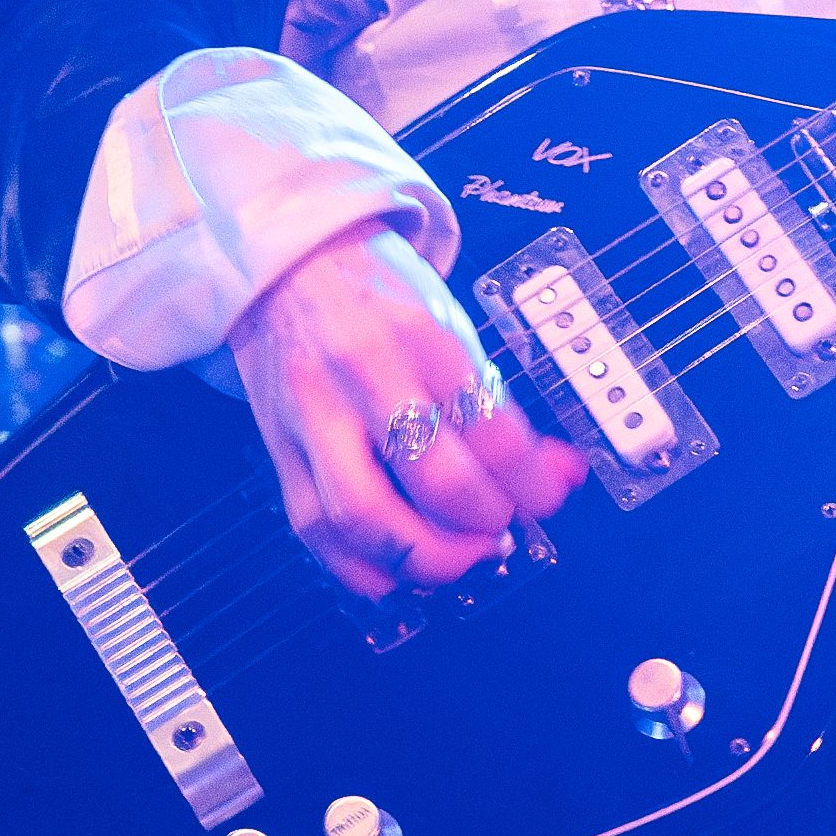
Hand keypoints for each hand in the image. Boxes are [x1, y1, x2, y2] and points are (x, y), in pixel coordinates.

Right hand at [236, 219, 587, 597]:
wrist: (288, 263)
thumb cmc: (376, 294)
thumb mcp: (449, 327)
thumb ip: (497, 406)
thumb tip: (557, 474)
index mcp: (420, 336)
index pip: (492, 431)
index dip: (532, 484)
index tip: (548, 500)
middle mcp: (363, 375)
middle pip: (434, 481)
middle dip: (482, 526)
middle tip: (500, 531)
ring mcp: (313, 414)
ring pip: (365, 516)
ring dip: (423, 559)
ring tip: (456, 559)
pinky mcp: (279, 446)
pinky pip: (315, 528)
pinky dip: (361, 567)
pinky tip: (396, 572)